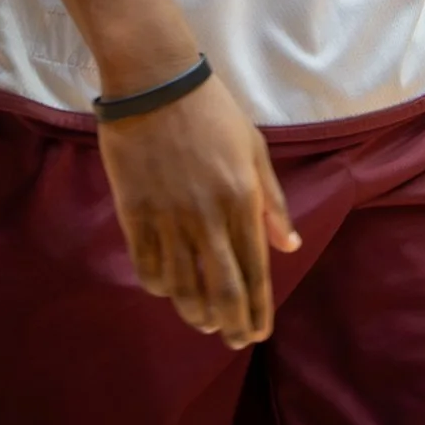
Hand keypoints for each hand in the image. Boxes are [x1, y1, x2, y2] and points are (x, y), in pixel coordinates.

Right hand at [97, 73, 299, 347]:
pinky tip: (168, 291)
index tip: (259, 333)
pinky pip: (148, 266)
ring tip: (204, 323)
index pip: (254, 271)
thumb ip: (271, 201)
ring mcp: (168, 218)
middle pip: (221, 291)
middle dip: (230, 325)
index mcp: (241, 200)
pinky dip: (160, 287)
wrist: (155, 83)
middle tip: (233, 341)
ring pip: (182, 287)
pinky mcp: (135, 214)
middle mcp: (208, 217)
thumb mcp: (254, 148)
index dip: (258, 310)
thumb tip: (289, 247)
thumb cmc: (213, 111)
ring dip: (195, 313)